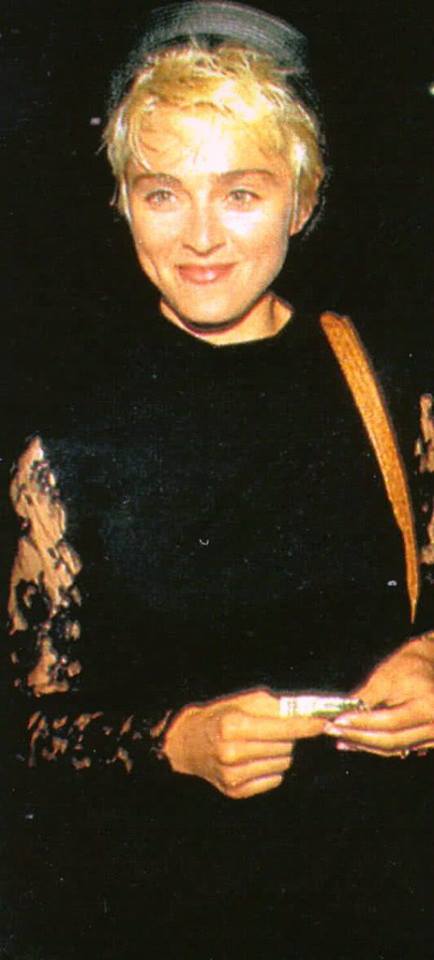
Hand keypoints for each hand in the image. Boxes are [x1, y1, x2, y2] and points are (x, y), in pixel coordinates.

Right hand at [163, 688, 324, 798]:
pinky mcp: (235, 791)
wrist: (189, 744)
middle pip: (285, 747)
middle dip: (288, 736)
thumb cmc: (220, 718)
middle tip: (277, 730)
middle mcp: (232, 752)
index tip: (323, 724)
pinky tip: (257, 760)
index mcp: (234, 726)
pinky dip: (271, 769)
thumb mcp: (242, 702)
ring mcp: (233, 775)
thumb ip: (273, 706)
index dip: (306, 726)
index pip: (282, 728)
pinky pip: (273, 780)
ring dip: (280, 753)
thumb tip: (304, 713)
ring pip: (282, 765)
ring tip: (262, 745)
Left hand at [324, 634, 433, 757]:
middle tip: (332, 731)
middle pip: (391, 741)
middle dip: (358, 737)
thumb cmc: (411, 664)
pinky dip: (377, 745)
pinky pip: (400, 747)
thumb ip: (366, 697)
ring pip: (394, 748)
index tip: (336, 721)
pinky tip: (357, 741)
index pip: (389, 722)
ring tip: (340, 738)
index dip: (361, 723)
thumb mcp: (387, 675)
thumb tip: (341, 713)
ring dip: (365, 745)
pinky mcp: (429, 740)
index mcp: (427, 707)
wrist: (433, 664)